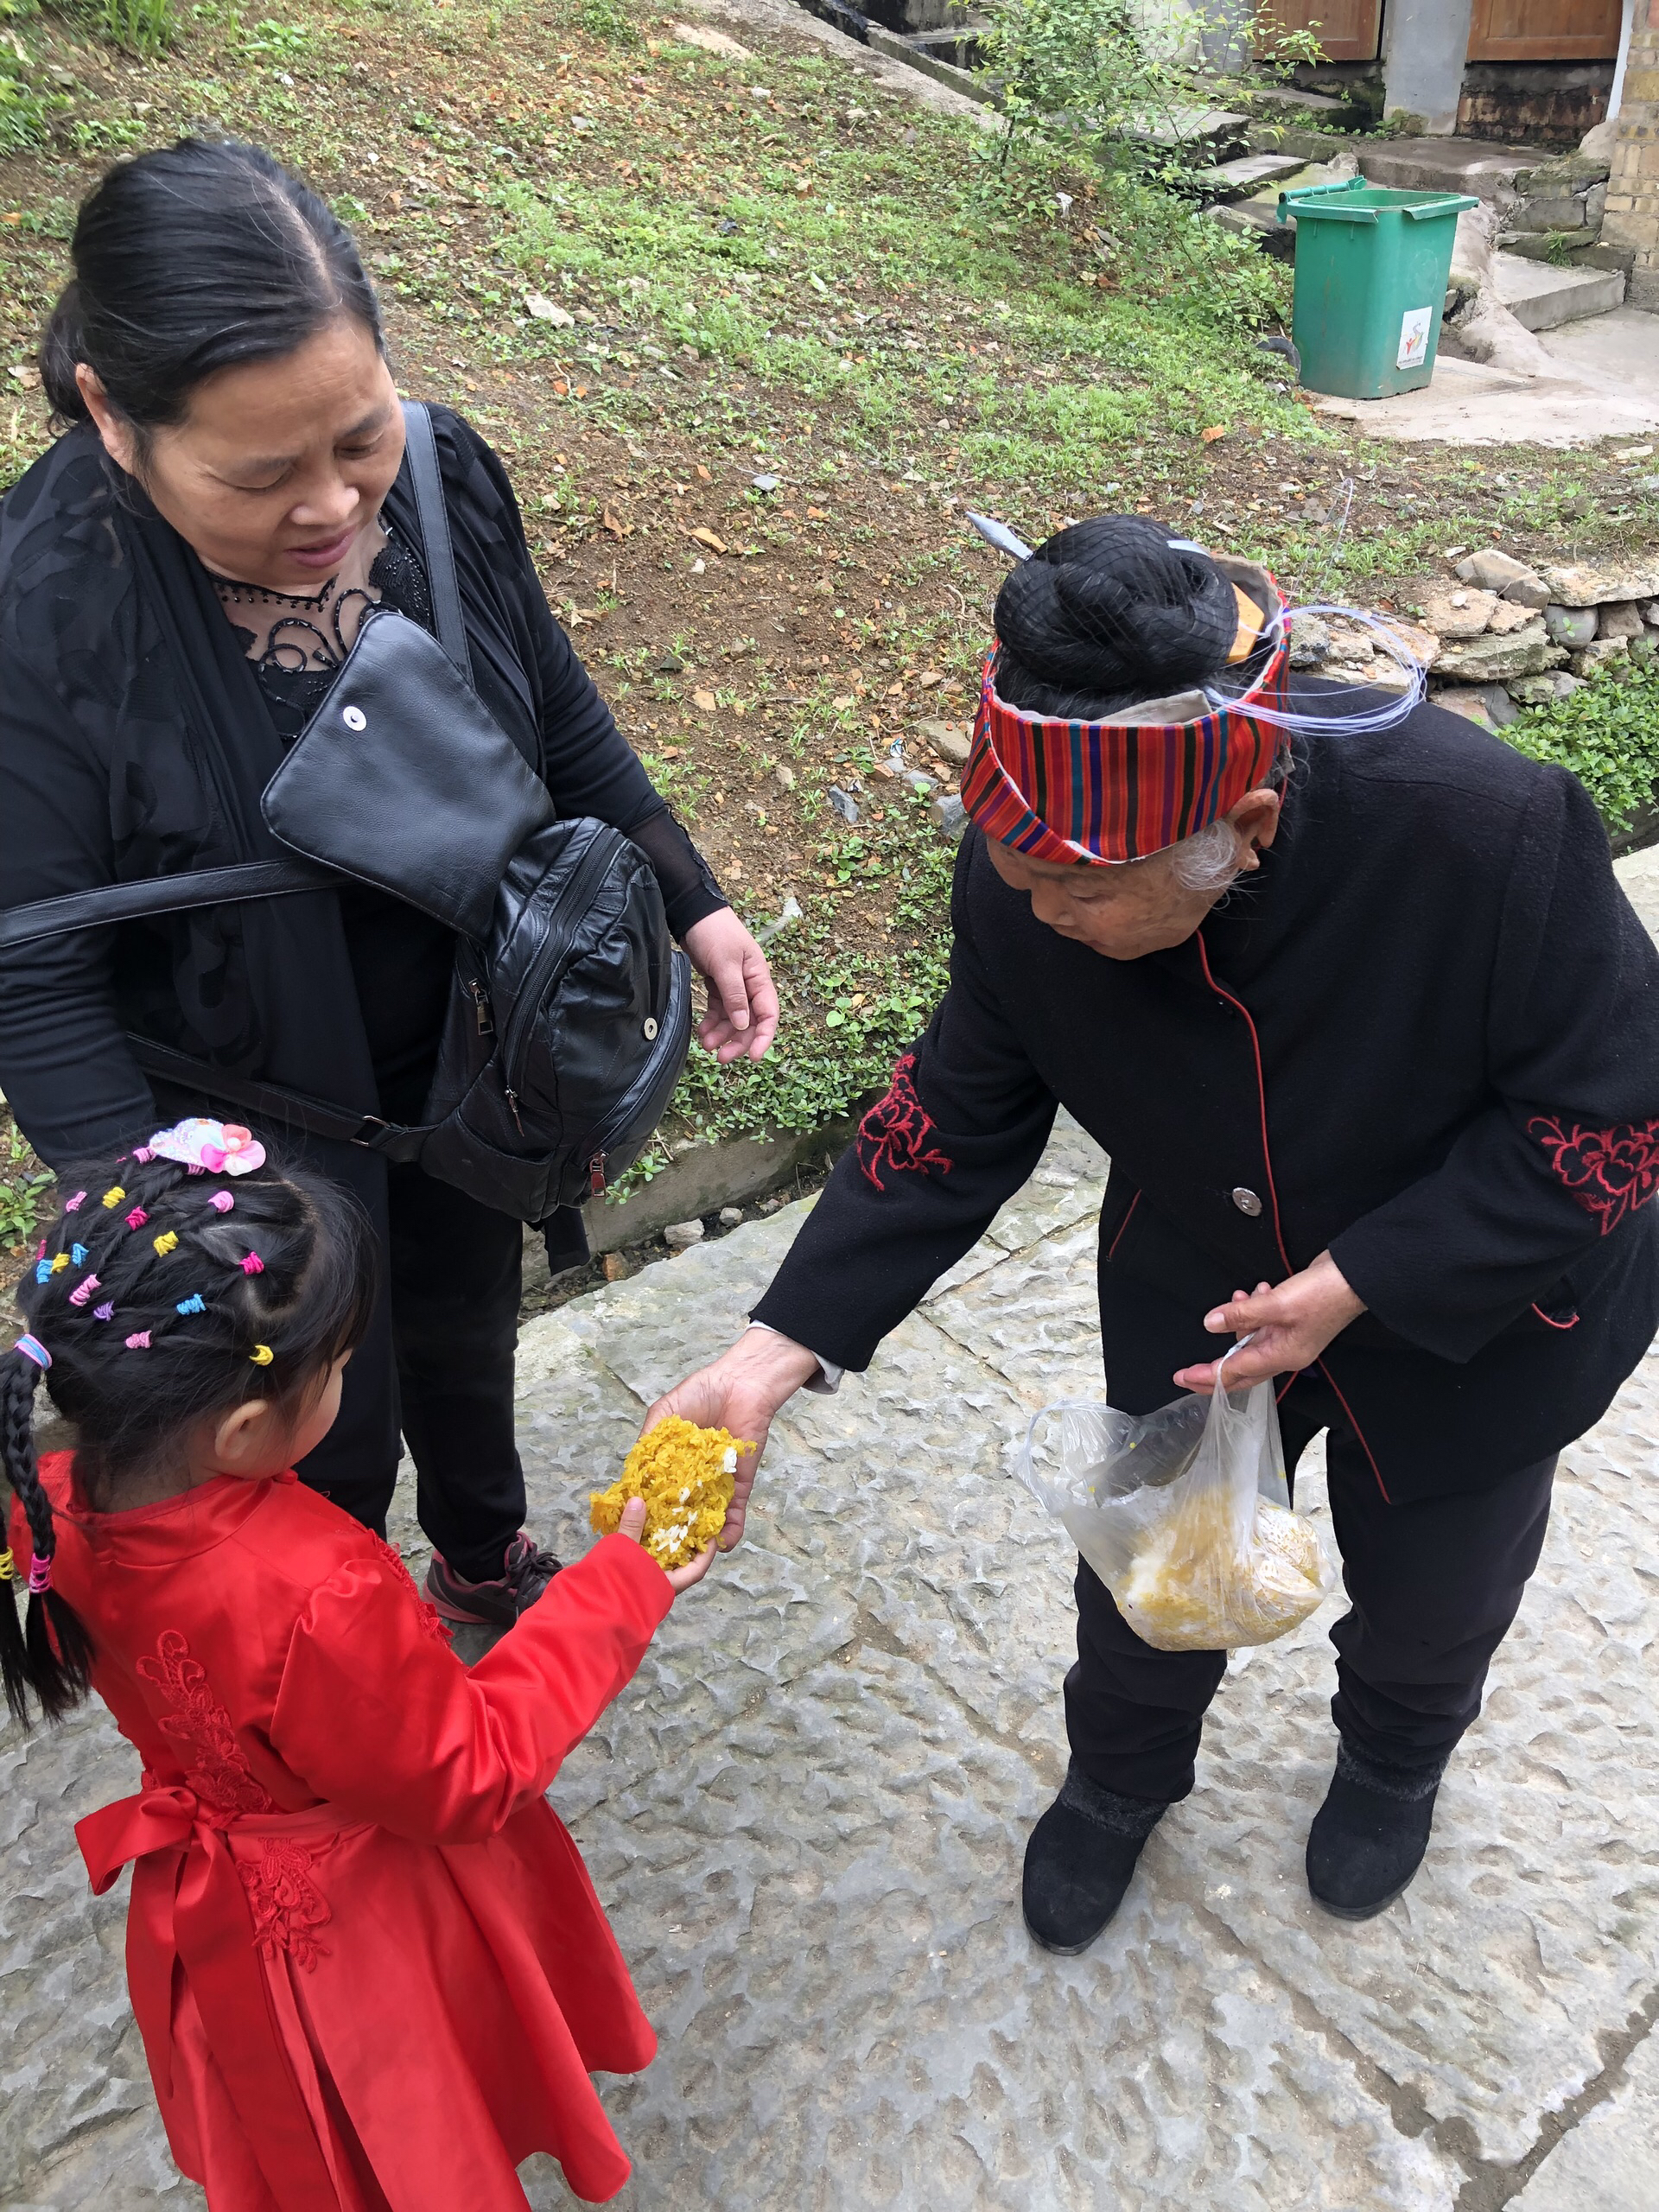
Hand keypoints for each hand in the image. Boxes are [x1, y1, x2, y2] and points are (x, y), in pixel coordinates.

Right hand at [616, 1494, 716, 1593]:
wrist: (589, 1615)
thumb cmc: (613, 1586)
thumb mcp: (624, 1553)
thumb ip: (632, 1527)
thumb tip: (638, 1500)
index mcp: (668, 1585)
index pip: (697, 1568)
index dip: (707, 1550)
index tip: (711, 1530)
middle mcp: (660, 1588)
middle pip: (681, 1565)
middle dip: (685, 1544)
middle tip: (687, 1519)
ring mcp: (645, 1589)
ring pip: (662, 1566)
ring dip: (665, 1547)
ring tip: (666, 1523)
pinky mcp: (630, 1588)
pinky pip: (646, 1567)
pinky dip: (648, 1552)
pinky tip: (643, 1536)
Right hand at [640, 1327, 821, 1549]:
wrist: (740, 1385)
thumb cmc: (700, 1393)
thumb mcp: (664, 1414)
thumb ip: (649, 1442)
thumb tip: (631, 1474)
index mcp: (669, 1464)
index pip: (655, 1493)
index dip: (645, 1511)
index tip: (635, 1532)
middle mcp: (691, 1479)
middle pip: (679, 1512)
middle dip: (672, 1533)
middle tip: (663, 1554)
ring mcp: (715, 1485)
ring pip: (706, 1519)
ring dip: (700, 1538)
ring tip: (691, 1558)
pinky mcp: (738, 1485)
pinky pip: (734, 1512)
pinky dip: (730, 1530)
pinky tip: (722, 1544)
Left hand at [683, 909, 779, 1063]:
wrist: (692, 914)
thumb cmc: (714, 932)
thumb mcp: (725, 964)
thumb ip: (735, 995)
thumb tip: (744, 1024)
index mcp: (760, 977)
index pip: (768, 1013)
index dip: (763, 1037)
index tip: (753, 1057)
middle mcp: (750, 984)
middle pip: (750, 1021)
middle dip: (737, 1041)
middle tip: (721, 1058)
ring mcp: (734, 986)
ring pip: (733, 1019)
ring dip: (721, 1034)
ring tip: (706, 1044)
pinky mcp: (718, 985)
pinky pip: (719, 1010)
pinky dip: (712, 1022)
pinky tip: (702, 1032)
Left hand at [1172, 1251, 1365, 1393]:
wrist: (1354, 1277)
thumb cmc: (1322, 1295)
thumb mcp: (1276, 1304)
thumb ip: (1242, 1314)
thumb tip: (1211, 1323)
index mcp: (1281, 1356)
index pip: (1235, 1373)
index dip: (1206, 1376)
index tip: (1182, 1377)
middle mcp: (1285, 1353)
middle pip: (1242, 1369)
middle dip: (1214, 1369)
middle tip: (1187, 1372)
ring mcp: (1290, 1338)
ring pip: (1252, 1341)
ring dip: (1238, 1324)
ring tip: (1236, 1298)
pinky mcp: (1293, 1321)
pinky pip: (1263, 1323)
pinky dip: (1253, 1310)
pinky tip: (1256, 1290)